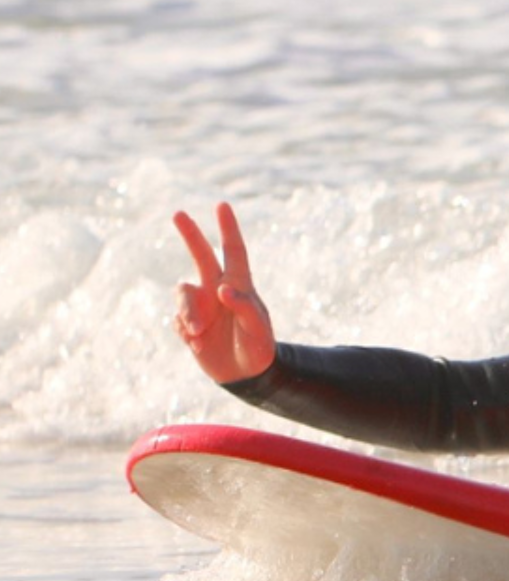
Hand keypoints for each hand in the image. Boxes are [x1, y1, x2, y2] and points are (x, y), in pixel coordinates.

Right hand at [173, 203, 275, 383]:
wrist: (246, 375)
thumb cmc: (258, 349)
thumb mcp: (259, 331)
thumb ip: (245, 308)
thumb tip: (222, 288)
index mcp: (240, 286)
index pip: (234, 252)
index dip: (228, 229)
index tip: (222, 206)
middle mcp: (217, 290)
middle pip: (201, 256)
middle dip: (190, 235)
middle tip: (178, 213)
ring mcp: (201, 306)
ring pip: (181, 294)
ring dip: (187, 312)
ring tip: (197, 333)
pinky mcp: (188, 323)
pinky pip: (177, 319)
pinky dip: (185, 331)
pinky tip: (198, 344)